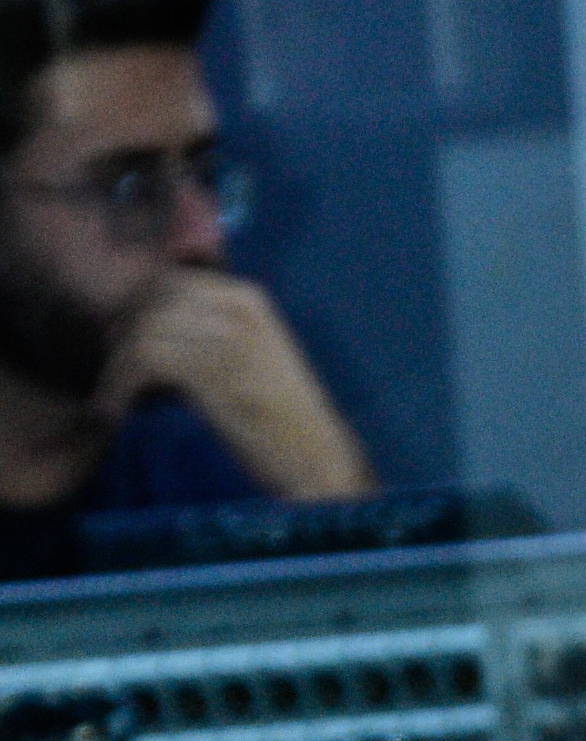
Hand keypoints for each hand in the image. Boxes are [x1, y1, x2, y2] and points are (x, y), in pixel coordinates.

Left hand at [97, 271, 371, 499]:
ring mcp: (228, 339)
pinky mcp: (214, 374)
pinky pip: (146, 362)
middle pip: (153, 299)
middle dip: (123, 331)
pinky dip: (120, 386)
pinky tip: (116, 409)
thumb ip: (215, 330)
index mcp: (249, 299)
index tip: (123, 340)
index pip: (171, 280)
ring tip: (112, 396)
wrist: (318, 460)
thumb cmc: (286, 419)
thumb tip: (152, 323)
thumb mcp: (255, 356)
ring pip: (144, 330)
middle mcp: (238, 309)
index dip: (138, 306)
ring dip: (116, 366)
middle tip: (113, 369)